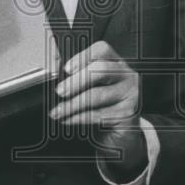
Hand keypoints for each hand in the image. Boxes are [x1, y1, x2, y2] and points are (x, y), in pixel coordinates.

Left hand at [51, 41, 145, 179]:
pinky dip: (79, 118)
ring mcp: (130, 94)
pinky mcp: (128, 114)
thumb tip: (54, 65)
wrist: (119, 134)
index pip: (102, 50)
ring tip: (57, 111)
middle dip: (76, 81)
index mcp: (116, 63)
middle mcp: (126, 75)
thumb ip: (75, 75)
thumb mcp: (90, 88)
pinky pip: (99, 115)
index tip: (66, 69)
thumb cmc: (103, 106)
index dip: (83, 57)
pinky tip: (67, 119)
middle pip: (101, 70)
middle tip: (60, 91)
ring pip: (97, 95)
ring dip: (72, 104)